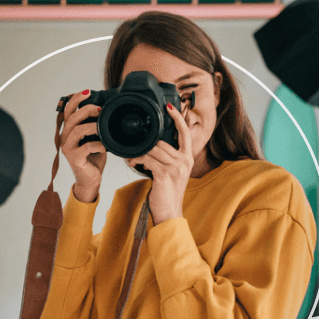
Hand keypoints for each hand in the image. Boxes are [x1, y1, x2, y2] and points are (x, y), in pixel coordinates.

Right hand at [60, 89, 105, 200]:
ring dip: (93, 126)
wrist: (91, 179)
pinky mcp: (74, 158)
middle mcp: (65, 137)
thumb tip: (106, 110)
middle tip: (100, 110)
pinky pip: (86, 147)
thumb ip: (96, 125)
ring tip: (103, 127)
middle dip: (87, 110)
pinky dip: (98, 144)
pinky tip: (105, 146)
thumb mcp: (95, 138)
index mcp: (69, 130)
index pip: (68, 110)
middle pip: (72, 117)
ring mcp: (68, 148)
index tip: (89, 92)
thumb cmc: (94, 158)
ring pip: (77, 130)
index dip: (76, 99)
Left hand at [126, 103, 193, 224]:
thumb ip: (167, 157)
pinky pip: (147, 159)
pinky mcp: (166, 174)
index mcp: (187, 158)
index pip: (185, 132)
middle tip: (133, 148)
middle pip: (162, 141)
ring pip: (153, 149)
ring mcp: (176, 167)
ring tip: (131, 158)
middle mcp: (185, 161)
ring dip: (138, 152)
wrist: (169, 213)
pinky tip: (132, 163)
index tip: (169, 105)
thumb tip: (151, 145)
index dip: (177, 117)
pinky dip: (137, 159)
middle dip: (145, 143)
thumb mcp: (172, 172)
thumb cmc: (167, 193)